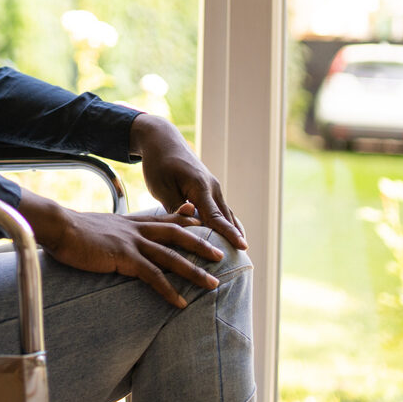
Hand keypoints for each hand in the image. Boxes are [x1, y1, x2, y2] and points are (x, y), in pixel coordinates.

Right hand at [18, 191, 223, 307]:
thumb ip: (111, 230)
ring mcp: (132, 242)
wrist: (59, 227)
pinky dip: (168, 290)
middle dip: (201, 245)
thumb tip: (111, 235)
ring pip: (171, 256)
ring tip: (213, 284)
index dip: (185, 219)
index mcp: (131, 222)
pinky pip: (152, 276)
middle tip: (221, 255)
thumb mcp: (98, 226)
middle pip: (177, 234)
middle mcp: (136, 229)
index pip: (164, 218)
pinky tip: (180, 303)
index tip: (201, 219)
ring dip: (194, 271)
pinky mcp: (123, 257)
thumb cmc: (72, 231)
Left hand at [130, 114, 247, 250]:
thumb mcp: (160, 186)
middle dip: (235, 238)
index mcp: (200, 186)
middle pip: (226, 217)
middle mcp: (212, 187)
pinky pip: (221, 210)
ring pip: (226, 214)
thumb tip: (192, 222)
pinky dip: (226, 224)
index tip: (242, 247)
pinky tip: (230, 238)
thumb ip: (176, 206)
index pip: (215, 215)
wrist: (162, 141)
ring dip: (233, 232)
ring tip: (241, 256)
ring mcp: (213, 188)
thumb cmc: (158, 164)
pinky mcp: (209, 190)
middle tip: (244, 260)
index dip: (228, 233)